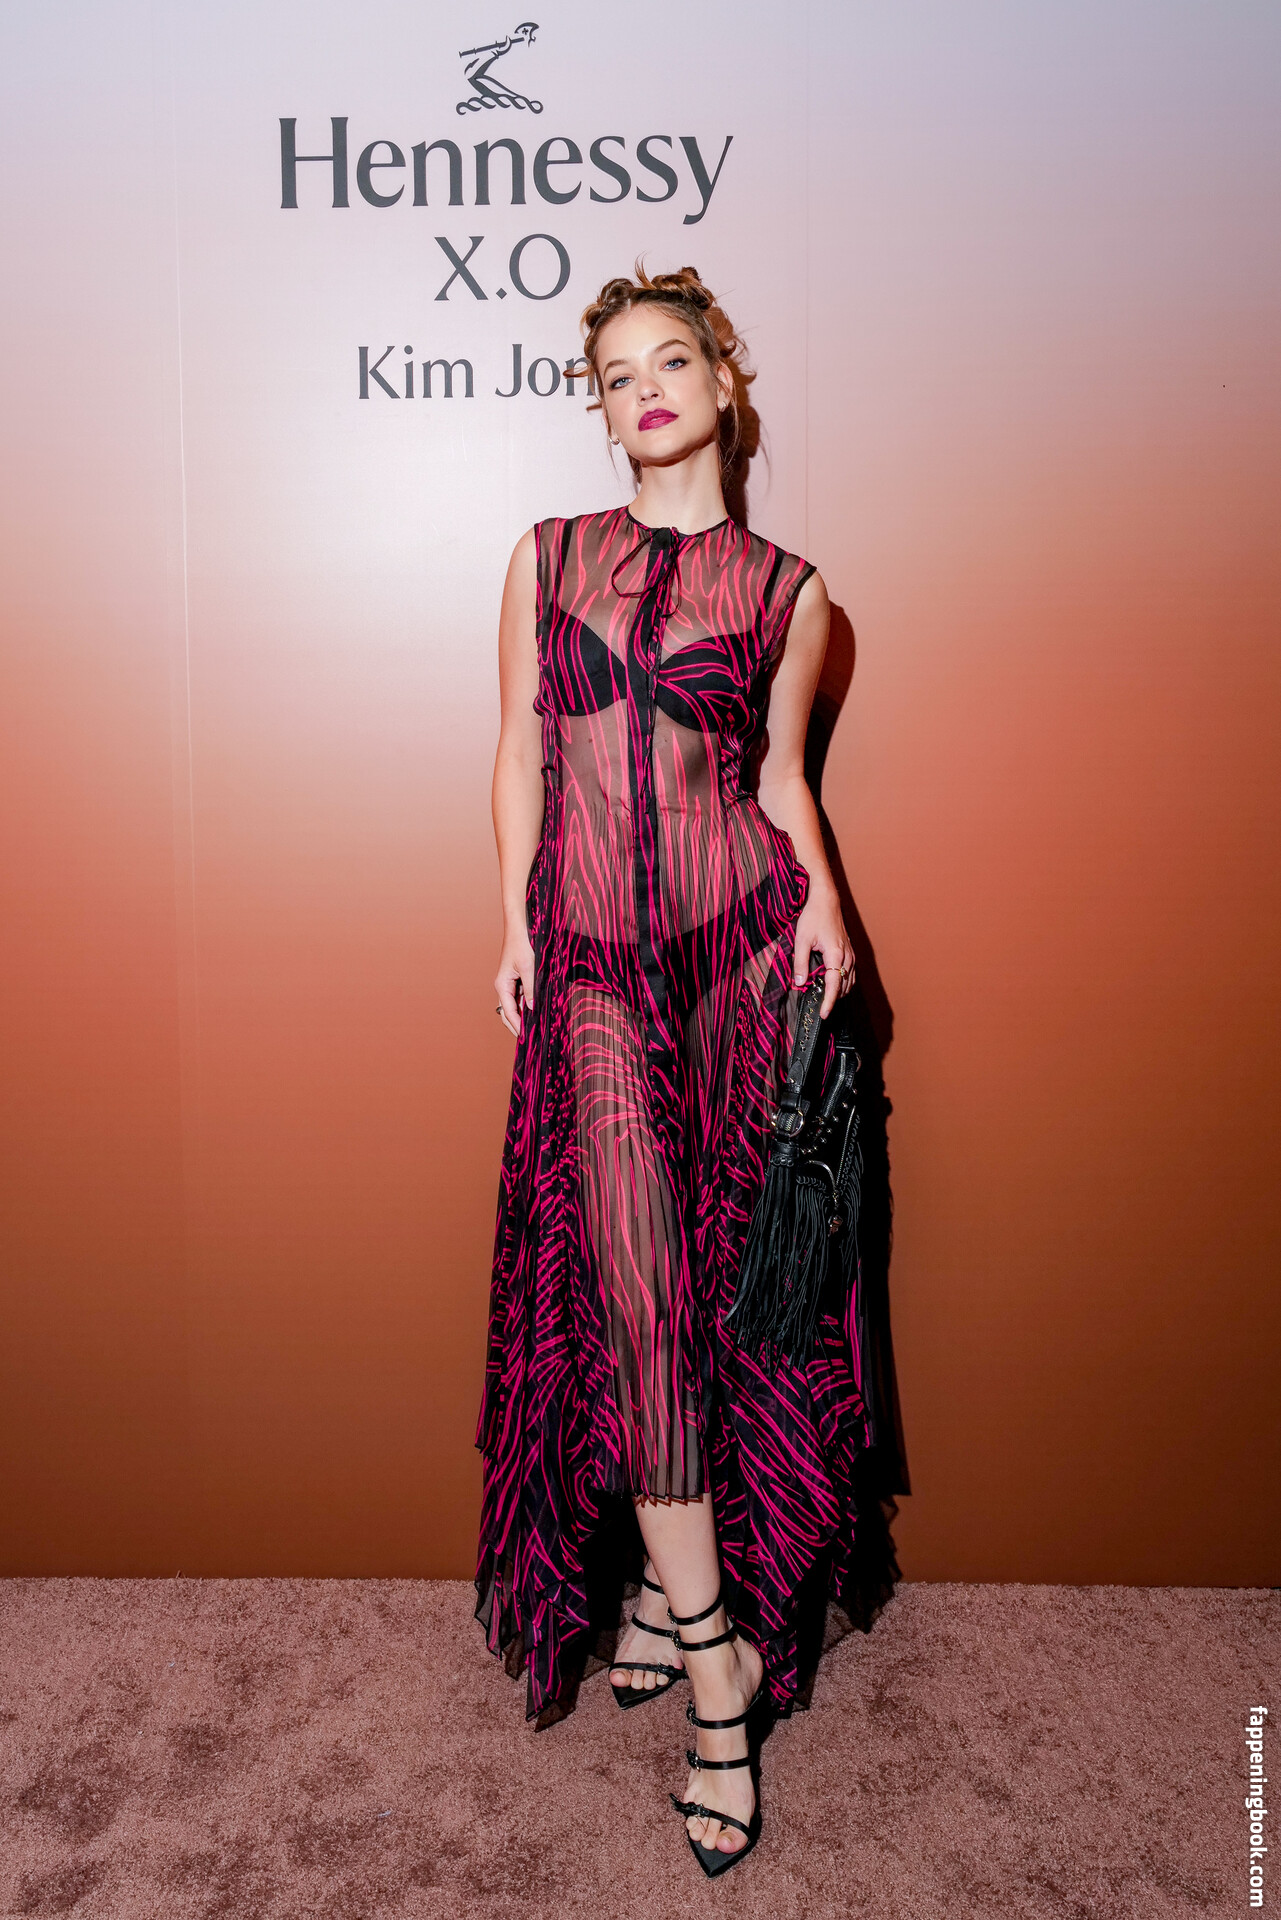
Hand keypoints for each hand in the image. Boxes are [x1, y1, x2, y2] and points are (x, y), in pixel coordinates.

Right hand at [494, 928, 534, 1036]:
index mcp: (502, 985)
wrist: (521, 928)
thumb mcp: (529, 968)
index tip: (525, 1038)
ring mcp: (511, 984)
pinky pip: (523, 997)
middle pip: (509, 1013)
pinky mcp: (519, 980)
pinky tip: (537, 1013)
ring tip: (535, 1030)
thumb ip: (531, 989)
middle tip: (529, 1040)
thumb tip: (532, 1008)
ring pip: (516, 1006)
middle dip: (517, 1026)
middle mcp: (504, 987)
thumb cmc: (522, 945)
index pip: (508, 1012)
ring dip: (524, 1017)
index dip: (516, 1026)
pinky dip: (529, 1006)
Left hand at [792, 887, 854, 1020]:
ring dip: (838, 992)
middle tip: (818, 1008)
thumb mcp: (801, 940)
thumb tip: (799, 983)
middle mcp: (847, 957)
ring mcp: (851, 954)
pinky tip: (831, 984)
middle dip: (832, 999)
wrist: (826, 900)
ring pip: (849, 982)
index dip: (829, 1002)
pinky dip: (842, 983)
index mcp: (836, 955)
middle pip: (843, 987)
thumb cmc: (813, 917)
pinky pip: (850, 974)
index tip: (824, 1015)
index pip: (834, 986)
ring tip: (823, 999)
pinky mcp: (850, 952)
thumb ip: (800, 963)